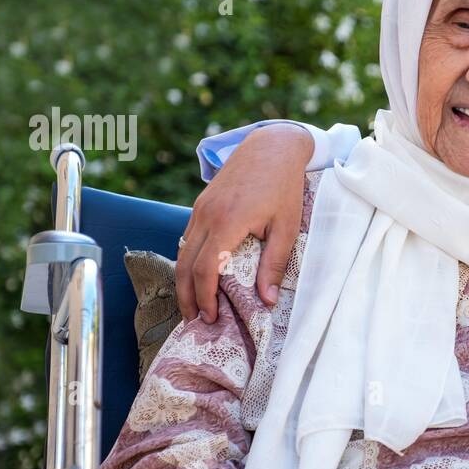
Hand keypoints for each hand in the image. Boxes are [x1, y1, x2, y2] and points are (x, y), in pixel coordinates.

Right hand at [177, 124, 312, 322]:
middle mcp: (206, 216)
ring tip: (194, 304)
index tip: (211, 317)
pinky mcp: (201, 205)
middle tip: (195, 321)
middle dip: (187, 296)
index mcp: (227, 222)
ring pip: (182, 251)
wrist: (270, 147)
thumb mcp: (287, 227)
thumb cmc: (283, 187)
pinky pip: (188, 238)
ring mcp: (200, 209)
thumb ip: (274, 264)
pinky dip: (189, 261)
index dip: (205, 297)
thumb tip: (267, 300)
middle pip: (185, 265)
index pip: (206, 269)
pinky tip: (199, 276)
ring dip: (185, 280)